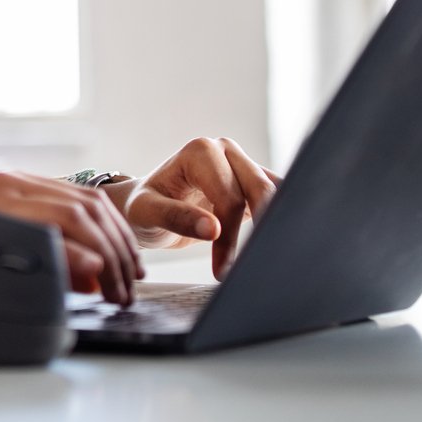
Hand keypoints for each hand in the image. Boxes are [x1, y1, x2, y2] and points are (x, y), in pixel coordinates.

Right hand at [0, 171, 144, 304]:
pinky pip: (44, 228)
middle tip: (129, 288)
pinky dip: (74, 250)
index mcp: (14, 186)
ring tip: (114, 292)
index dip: (116, 235)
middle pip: (89, 207)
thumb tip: (86, 276)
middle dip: (119, 249)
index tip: (130, 268)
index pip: (85, 201)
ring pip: (76, 215)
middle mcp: (12, 183)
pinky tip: (89, 273)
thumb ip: (32, 252)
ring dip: (105, 255)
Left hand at [105, 137, 279, 279]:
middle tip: (253, 268)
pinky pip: (278, 197)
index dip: (229, 236)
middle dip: (259, 231)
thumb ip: (176, 217)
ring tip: (266, 260)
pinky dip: (279, 220)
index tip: (222, 270)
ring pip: (276, 193)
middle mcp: (225, 150)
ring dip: (275, 225)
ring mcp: (242, 163)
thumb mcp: (147, 212)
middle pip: (260, 191)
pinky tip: (272, 247)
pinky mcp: (252, 181)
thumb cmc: (142, 207)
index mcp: (200, 152)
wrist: (146, 206)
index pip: (229, 197)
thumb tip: (213, 230)